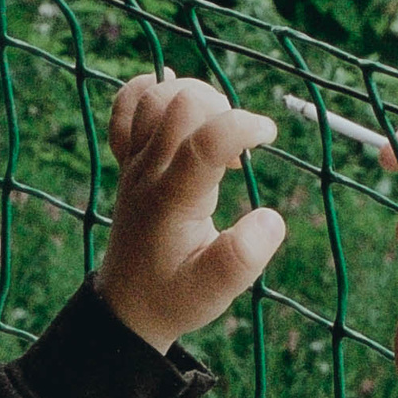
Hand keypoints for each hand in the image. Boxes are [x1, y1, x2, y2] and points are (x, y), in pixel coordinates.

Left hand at [97, 71, 285, 351]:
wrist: (128, 306)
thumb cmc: (176, 297)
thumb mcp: (217, 291)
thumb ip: (245, 257)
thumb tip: (272, 218)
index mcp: (173, 198)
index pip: (204, 139)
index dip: (242, 126)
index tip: (267, 137)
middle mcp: (149, 172)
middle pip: (179, 104)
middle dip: (222, 108)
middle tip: (239, 144)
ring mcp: (133, 163)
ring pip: (154, 97)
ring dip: (194, 97)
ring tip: (217, 130)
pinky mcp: (128, 162)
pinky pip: (125, 109)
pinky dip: (149, 91)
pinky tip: (175, 102)